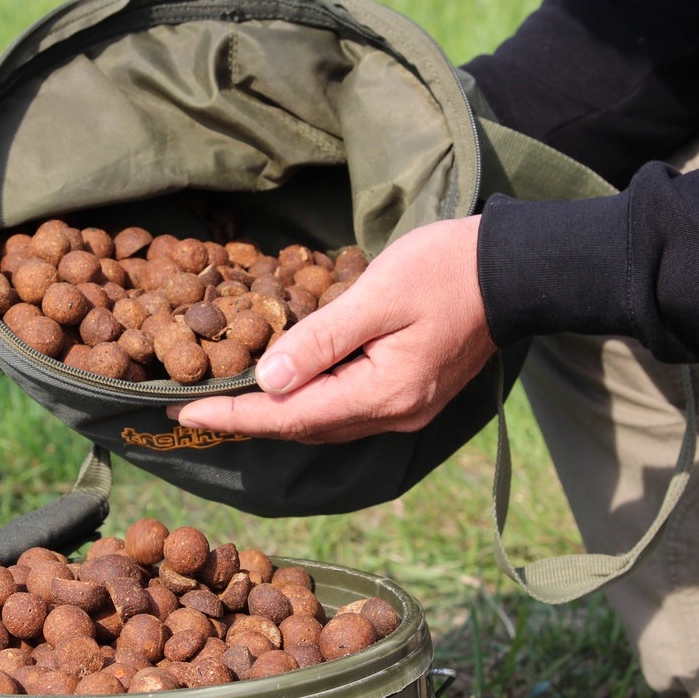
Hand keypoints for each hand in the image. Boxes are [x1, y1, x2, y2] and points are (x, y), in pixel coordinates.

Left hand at [167, 215, 496, 443]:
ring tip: (224, 401)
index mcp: (383, 393)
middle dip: (246, 419)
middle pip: (304, 427)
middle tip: (189, 408)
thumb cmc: (446, 270)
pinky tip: (283, 388)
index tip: (182, 413)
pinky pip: (344, 409)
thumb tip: (266, 381)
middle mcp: (393, 414)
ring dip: (274, 414)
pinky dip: (306, 402)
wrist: (516, 271)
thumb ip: (320, 340)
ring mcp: (405, 410)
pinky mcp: (411, 396)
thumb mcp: (377, 296)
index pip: (290, 416)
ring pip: (323, 422)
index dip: (234, 415)